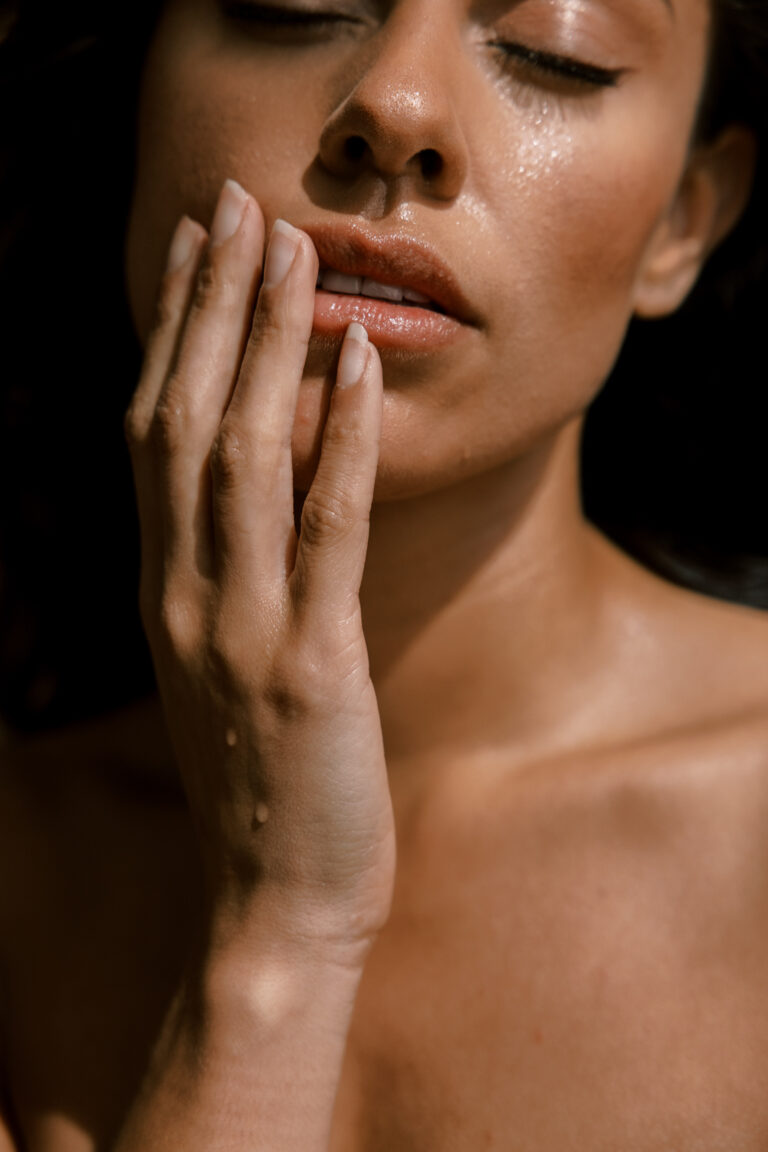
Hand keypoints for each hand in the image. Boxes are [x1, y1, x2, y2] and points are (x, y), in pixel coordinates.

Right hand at [125, 179, 394, 958]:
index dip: (172, 331)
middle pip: (184, 417)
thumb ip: (217, 578)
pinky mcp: (310, 666)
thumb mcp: (217, 665)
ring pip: (240, 455)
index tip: (195, 248)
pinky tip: (360, 365)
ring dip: (266, 343)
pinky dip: (341, 441)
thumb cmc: (257, 782)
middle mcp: (182, 593)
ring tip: (294, 251)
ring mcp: (240, 628)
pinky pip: (326, 530)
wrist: (271, 904)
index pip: (151, 432)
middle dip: (212, 304)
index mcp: (161, 588)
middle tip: (239, 205)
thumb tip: (238, 491)